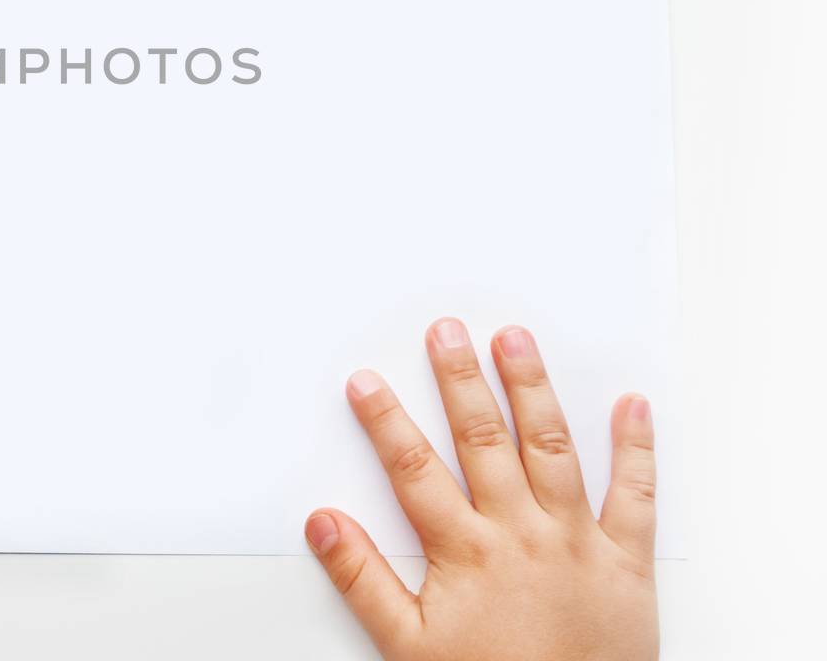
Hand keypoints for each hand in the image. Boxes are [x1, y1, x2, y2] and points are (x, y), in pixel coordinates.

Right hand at [306, 320, 656, 659]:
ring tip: (515, 338)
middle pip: (483, 440)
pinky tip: (631, 402)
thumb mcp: (409, 648)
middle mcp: (521, 533)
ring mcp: (577, 540)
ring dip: (532, 388)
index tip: (365, 381)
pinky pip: (636, 495)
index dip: (386, 421)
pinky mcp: (626, 561)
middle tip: (446, 330)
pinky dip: (636, 445)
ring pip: (552, 448)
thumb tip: (322, 523)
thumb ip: (363, 581)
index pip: (414, 469)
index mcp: (467, 552)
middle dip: (460, 379)